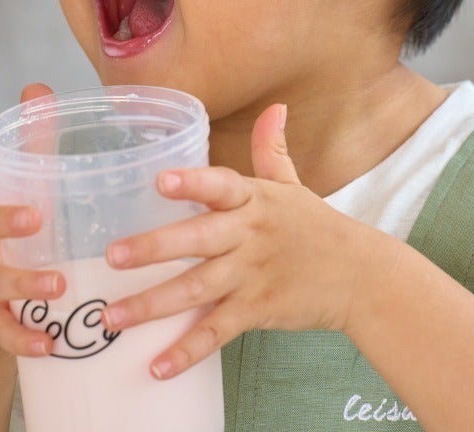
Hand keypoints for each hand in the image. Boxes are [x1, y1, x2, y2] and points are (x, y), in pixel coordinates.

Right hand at [0, 83, 66, 357]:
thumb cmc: (9, 234)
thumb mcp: (22, 188)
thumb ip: (33, 142)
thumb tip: (37, 86)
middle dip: (4, 220)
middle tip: (35, 216)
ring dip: (25, 282)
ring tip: (58, 284)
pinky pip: (3, 330)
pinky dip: (24, 337)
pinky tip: (48, 342)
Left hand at [101, 103, 378, 379]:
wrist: (360, 276)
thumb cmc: (318, 228)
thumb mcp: (293, 185)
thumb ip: (272, 149)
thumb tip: (275, 107)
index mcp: (255, 201)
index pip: (221, 186)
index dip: (192, 182)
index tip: (161, 180)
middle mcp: (250, 236)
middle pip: (199, 239)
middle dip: (155, 247)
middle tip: (113, 255)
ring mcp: (252, 275)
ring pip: (198, 289)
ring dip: (154, 303)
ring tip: (112, 317)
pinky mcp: (257, 310)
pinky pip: (217, 331)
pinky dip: (188, 350)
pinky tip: (157, 365)